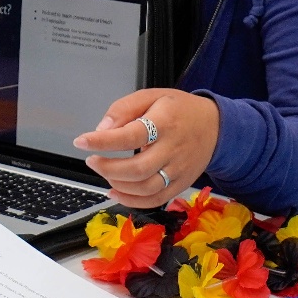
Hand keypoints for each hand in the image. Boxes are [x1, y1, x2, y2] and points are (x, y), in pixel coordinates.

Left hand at [75, 88, 219, 209]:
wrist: (216, 126)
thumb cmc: (178, 109)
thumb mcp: (151, 96)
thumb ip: (123, 109)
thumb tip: (101, 129)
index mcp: (165, 123)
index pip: (131, 135)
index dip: (103, 141)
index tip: (81, 141)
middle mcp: (173, 149)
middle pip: (138, 168)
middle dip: (107, 167)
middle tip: (91, 160)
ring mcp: (179, 170)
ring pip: (146, 188)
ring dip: (117, 184)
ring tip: (104, 172)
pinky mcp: (181, 184)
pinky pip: (156, 200)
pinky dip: (132, 201)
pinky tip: (115, 192)